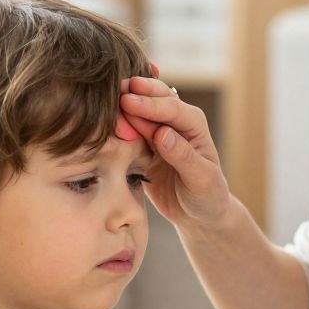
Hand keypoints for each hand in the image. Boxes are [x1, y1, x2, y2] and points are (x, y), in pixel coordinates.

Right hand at [118, 70, 233, 231]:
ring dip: (121, 110)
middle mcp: (175, 123)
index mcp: (194, 125)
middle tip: (112, 92)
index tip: (127, 101)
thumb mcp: (201, 179)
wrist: (197, 215)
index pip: (171, 108)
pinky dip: (116, 127)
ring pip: (137, 114)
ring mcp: (156, 134)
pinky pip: (127, 133)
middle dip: (134, 94)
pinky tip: (100, 124)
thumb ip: (183, 156)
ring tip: (102, 109)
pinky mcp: (142, 148)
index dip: (149, 104)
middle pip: (154, 99)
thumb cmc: (207, 196)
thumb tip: (163, 134)